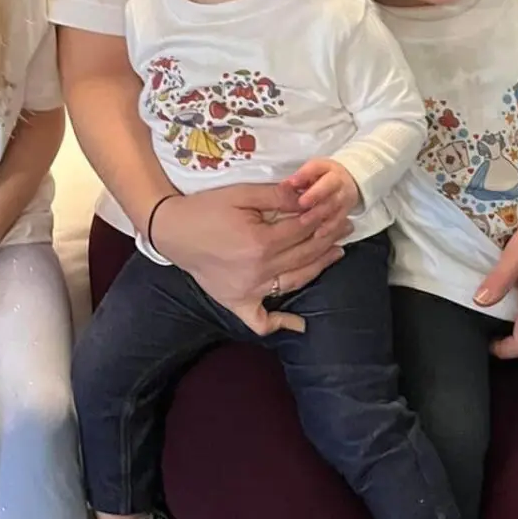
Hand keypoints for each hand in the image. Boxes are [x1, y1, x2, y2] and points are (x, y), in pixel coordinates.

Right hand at [151, 183, 344, 337]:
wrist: (172, 230)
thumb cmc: (206, 208)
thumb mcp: (241, 193)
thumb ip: (276, 196)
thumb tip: (307, 196)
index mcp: (260, 242)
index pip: (302, 229)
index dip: (322, 217)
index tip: (335, 208)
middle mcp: (258, 270)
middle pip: (304, 254)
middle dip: (328, 237)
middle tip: (345, 226)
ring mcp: (248, 291)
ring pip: (295, 282)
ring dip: (319, 267)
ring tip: (336, 252)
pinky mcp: (236, 302)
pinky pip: (261, 321)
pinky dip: (280, 324)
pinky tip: (299, 324)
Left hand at [284, 158, 361, 228]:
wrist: (347, 182)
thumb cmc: (323, 176)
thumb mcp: (312, 170)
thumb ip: (300, 177)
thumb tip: (286, 184)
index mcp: (328, 168)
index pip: (317, 168)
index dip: (304, 174)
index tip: (292, 182)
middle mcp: (339, 182)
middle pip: (328, 187)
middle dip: (315, 195)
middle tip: (301, 203)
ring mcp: (344, 198)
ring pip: (333, 205)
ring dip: (319, 213)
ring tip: (304, 220)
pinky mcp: (345, 212)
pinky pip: (338, 221)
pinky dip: (329, 228)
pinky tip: (318, 234)